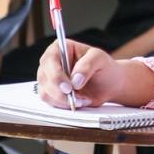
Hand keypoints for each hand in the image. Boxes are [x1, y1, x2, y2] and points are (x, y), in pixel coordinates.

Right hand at [35, 39, 153, 108]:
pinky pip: (50, 102)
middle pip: (44, 78)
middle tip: (75, 98)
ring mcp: (49, 79)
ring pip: (45, 93)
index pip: (50, 60)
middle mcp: (51, 62)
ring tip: (82, 99)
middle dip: (59, 91)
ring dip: (63, 100)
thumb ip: (88, 65)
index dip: (56, 75)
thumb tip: (74, 80)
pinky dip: (63, 105)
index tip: (68, 88)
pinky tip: (78, 102)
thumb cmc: (104, 67)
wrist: (109, 85)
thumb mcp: (100, 60)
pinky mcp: (51, 93)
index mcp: (60, 48)